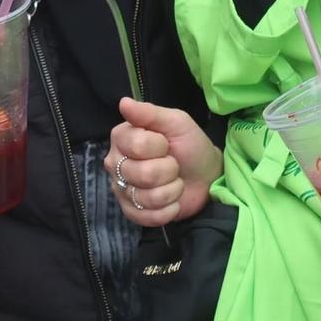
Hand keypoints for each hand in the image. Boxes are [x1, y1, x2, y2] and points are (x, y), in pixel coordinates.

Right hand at [103, 97, 221, 227]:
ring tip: (174, 183)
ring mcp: (121, 190)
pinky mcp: (131, 212)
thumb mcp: (176, 122)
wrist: (206, 176)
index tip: (166, 144)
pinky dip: (168, 210)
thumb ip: (150, 113)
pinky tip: (171, 201)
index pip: (137, 146)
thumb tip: (124, 103)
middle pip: (142, 173)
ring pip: (147, 197)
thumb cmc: (189, 145)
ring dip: (171, 191)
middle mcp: (115, 163)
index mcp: (122, 137)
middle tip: (173, 165)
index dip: (159, 146)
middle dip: (168, 170)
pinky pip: (148, 217)